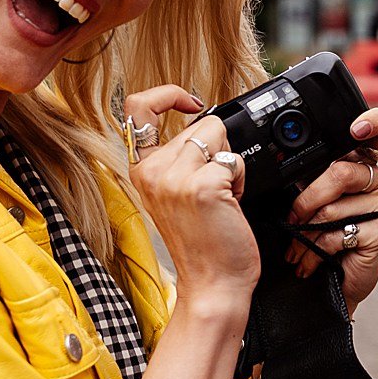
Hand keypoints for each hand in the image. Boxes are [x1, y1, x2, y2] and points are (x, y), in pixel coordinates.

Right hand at [124, 85, 257, 307]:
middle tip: (215, 184)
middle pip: (199, 123)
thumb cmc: (202, 243)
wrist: (213, 284)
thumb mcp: (174, 195)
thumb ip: (176, 159)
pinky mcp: (203, 186)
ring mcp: (176, 178)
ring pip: (218, 134)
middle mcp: (153, 172)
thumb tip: (199, 123)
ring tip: (222, 196)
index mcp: (142, 171)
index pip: (137, 107)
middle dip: (217, 147)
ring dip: (229, 162)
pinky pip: (233, 159)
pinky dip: (240, 179)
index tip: (191, 104)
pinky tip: (230, 204)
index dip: (168, 94)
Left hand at [285, 107, 377, 305]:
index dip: (375, 122)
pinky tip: (310, 261)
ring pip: (336, 205)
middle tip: (293, 220)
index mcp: (358, 161)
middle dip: (306, 200)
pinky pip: (342, 231)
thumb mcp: (301, 198)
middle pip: (342, 171)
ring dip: (306, 231)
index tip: (356, 129)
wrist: (322, 284)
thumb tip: (273, 156)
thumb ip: (302, 172)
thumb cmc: (310, 237)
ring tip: (296, 248)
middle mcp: (376, 178)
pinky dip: (316, 249)